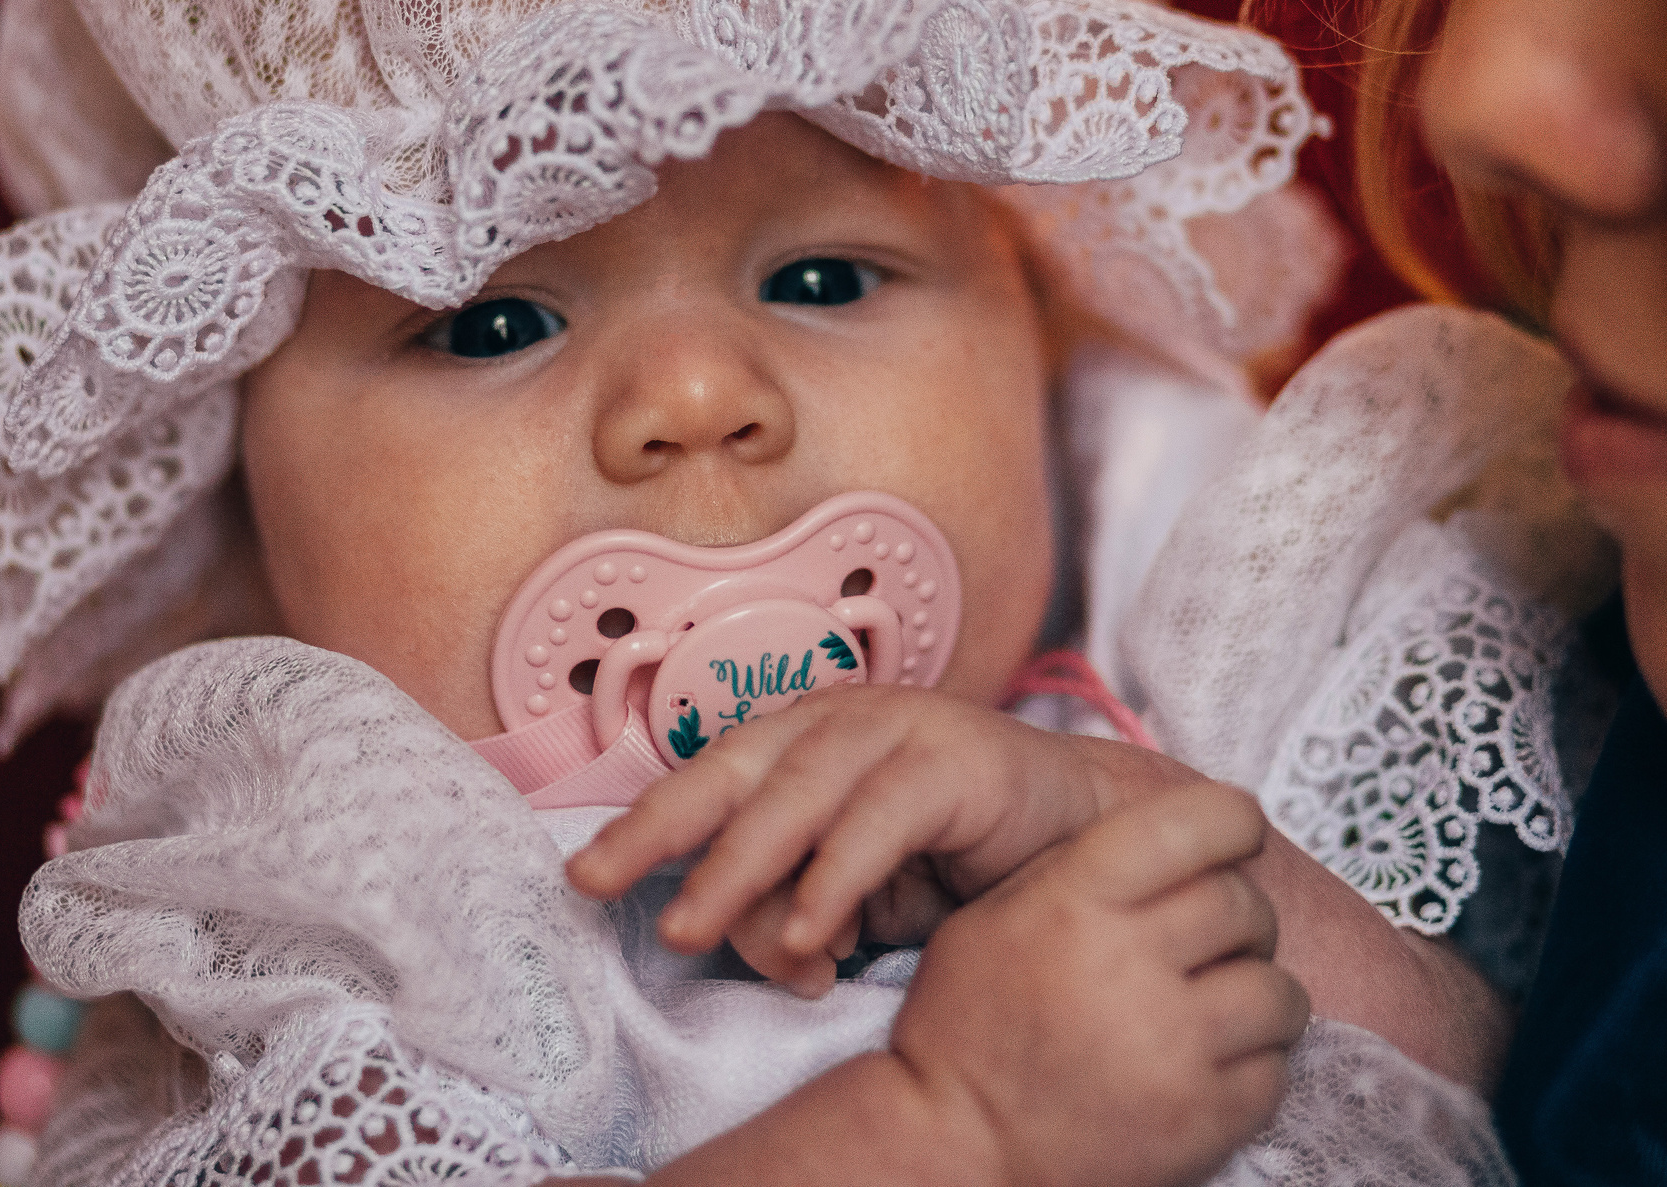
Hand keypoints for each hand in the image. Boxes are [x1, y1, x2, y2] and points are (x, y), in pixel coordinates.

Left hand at [566, 684, 1193, 994]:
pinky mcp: (958, 756)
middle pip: (732, 769)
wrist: (1085, 834)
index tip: (581, 878)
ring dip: (739, 865)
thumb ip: (788, 910)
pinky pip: (882, 817)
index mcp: (802, 742)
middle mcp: (840, 721)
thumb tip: (736, 944)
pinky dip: (839, 874)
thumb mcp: (852, 895)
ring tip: (692, 928)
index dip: (643, 825)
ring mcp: (901, 729)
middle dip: (661, 829)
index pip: (706, 780)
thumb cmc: (957, 860)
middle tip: (603, 886)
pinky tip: (817, 932)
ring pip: (797, 791)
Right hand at [891, 784, 1307, 1186]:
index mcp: (1075, 902)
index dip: (1233, 821)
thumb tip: (1173, 839)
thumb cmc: (969, 1025)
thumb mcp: (991, 917)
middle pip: (1244, 905)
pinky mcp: (1203, 1121)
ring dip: (1259, 992)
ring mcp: (1172, 1049)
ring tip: (1220, 1004)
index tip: (1238, 833)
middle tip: (1211, 939)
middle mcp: (1129, 965)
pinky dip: (1254, 1061)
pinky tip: (1210, 1061)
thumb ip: (1079, 870)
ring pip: (1278, 991)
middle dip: (1239, 917)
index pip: (1195, 825)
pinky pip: (1275, 1068)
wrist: (958, 1148)